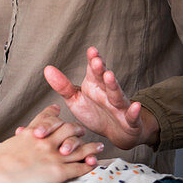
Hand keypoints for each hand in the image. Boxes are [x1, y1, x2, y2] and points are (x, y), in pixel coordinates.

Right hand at [0, 105, 102, 182]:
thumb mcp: (7, 145)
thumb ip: (18, 141)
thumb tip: (18, 139)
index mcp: (31, 133)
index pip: (45, 118)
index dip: (53, 113)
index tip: (57, 110)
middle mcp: (46, 141)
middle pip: (68, 129)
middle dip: (77, 129)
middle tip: (82, 129)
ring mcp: (54, 155)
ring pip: (79, 148)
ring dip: (91, 147)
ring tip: (99, 146)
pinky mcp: (59, 171)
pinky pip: (79, 167)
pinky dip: (89, 165)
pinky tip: (94, 164)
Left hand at [44, 47, 159, 149]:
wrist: (116, 132)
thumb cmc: (95, 112)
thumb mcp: (76, 99)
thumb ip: (63, 86)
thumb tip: (47, 68)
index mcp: (95, 85)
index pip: (94, 70)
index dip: (93, 60)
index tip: (91, 50)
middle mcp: (108, 93)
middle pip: (104, 80)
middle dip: (101, 70)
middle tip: (96, 61)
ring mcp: (120, 106)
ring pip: (117, 95)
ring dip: (114, 85)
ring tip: (109, 76)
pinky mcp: (129, 121)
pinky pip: (131, 117)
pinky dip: (134, 112)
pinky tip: (135, 106)